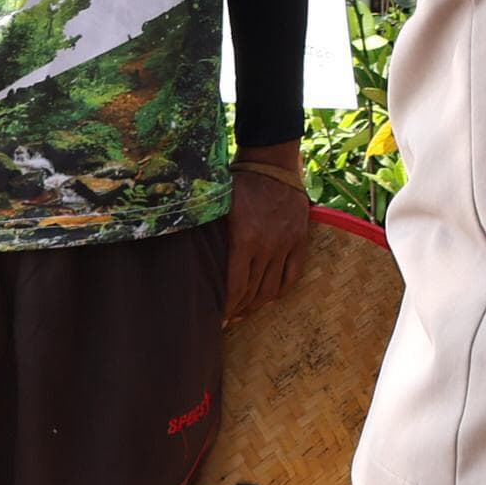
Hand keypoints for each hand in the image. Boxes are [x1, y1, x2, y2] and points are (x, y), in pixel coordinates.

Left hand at [224, 147, 307, 322]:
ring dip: (258, 304)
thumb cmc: (239, 185)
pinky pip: (292, 275)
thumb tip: (184, 262)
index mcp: (244, 239)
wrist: (272, 164)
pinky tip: (269, 297)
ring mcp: (286, 243)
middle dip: (239, 310)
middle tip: (229, 319)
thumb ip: (210, 236)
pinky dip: (280, 291)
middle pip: (253, 292)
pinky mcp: (300, 239)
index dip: (227, 309)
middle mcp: (267, 245)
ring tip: (246, 311)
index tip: (218, 320)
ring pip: (272, 288)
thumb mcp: (219, 208)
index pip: (235, 288)